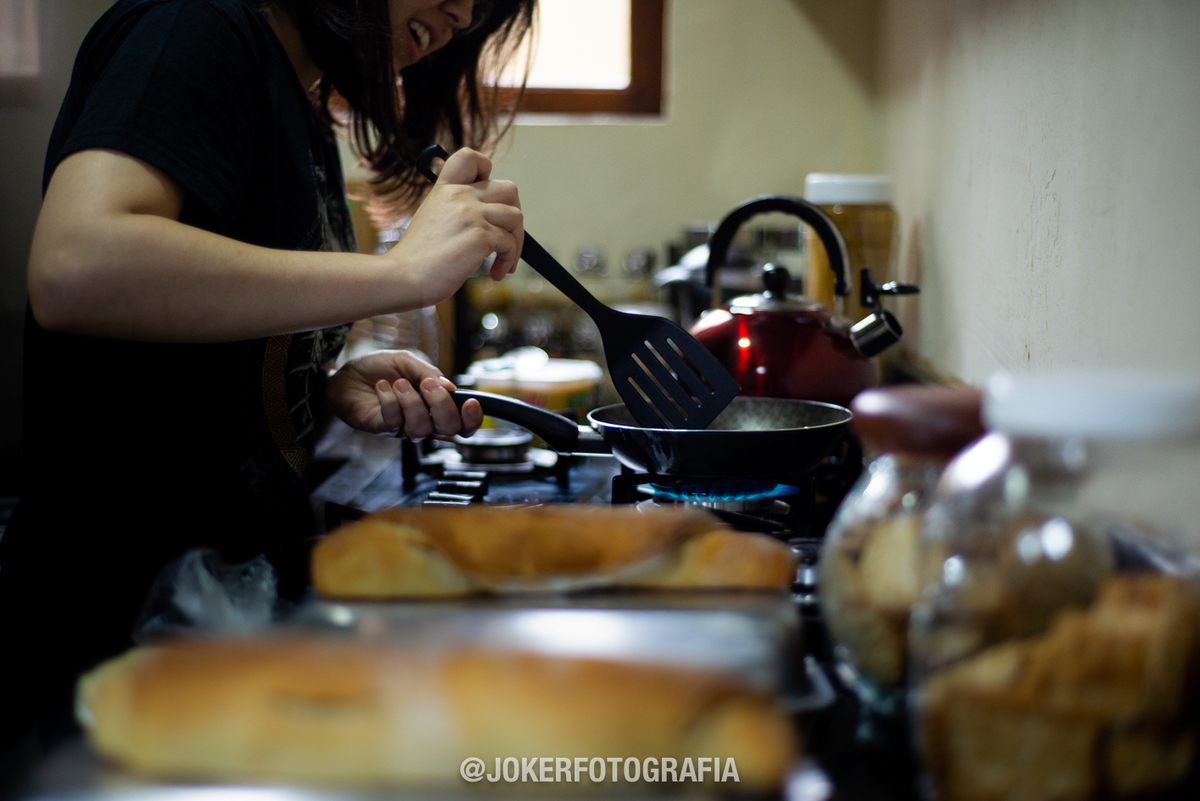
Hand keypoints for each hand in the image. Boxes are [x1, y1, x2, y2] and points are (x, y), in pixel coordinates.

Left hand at [325, 350, 482, 438]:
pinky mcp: (380, 428)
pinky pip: (394, 422)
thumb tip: (451, 387)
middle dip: (441, 405)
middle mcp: (422, 420)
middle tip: (427, 384)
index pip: (462, 423)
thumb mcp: (406, 361)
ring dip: (412, 402)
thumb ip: (429, 372)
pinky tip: (382, 386)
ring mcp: (402, 427)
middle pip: (447, 428)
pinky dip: (390, 401)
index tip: (470, 402)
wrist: (344, 374)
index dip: (472, 419)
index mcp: (434, 405)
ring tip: (399, 382)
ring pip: (421, 428)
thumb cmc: (378, 369)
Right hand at [387, 148, 522, 307]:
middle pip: (508, 188)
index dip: (488, 172)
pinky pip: (510, 242)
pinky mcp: (480, 235)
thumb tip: (486, 218)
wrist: (402, 277)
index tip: (488, 199)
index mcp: (445, 188)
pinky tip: (497, 272)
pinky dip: (508, 260)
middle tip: (507, 237)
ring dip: (516, 243)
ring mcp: (471, 213)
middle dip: (514, 216)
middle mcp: (459, 195)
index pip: (471, 158)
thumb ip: (456, 210)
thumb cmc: (416, 258)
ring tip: (503, 262)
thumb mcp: (432, 218)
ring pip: (516, 216)